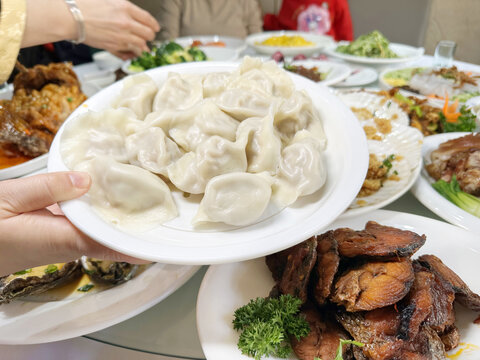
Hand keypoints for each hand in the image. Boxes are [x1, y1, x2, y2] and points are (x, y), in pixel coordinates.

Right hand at [0, 171, 147, 276]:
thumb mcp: (9, 198)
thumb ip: (48, 188)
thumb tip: (87, 179)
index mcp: (62, 238)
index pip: (111, 242)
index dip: (139, 238)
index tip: (163, 231)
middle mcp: (69, 243)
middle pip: (113, 234)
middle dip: (136, 221)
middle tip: (160, 197)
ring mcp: (63, 239)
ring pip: (101, 228)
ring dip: (119, 214)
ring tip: (143, 189)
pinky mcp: (55, 233)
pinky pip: (86, 222)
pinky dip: (98, 208)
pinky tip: (107, 190)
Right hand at [78, 0, 159, 58]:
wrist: (70, 17)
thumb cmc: (84, 5)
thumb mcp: (108, 0)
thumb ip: (124, 9)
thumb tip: (135, 17)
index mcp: (125, 8)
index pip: (149, 19)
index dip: (154, 25)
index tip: (155, 27)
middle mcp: (126, 23)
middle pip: (148, 34)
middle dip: (150, 36)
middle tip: (148, 36)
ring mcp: (120, 37)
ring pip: (141, 46)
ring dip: (143, 46)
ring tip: (142, 46)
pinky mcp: (113, 46)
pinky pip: (129, 53)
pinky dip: (132, 54)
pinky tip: (132, 52)